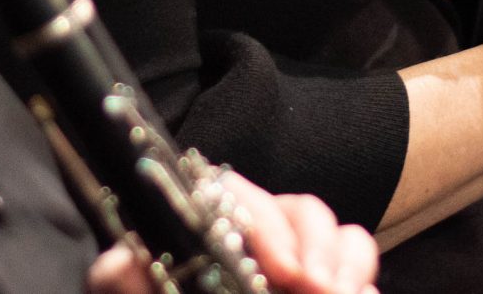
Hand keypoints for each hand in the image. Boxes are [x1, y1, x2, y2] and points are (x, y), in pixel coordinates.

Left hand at [84, 180, 378, 293]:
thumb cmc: (160, 292)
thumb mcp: (131, 287)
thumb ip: (121, 280)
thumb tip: (122, 263)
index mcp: (210, 227)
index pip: (241, 197)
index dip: (268, 224)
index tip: (281, 269)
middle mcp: (258, 239)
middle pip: (303, 212)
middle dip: (318, 249)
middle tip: (317, 289)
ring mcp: (295, 264)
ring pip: (339, 235)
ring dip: (346, 265)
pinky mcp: (322, 284)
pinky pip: (358, 268)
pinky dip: (361, 280)